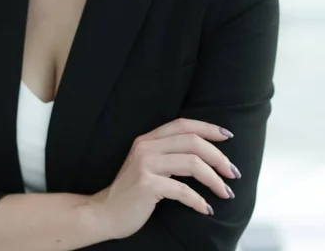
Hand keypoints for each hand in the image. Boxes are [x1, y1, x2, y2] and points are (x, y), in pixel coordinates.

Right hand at [88, 118, 239, 239]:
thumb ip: (167, 154)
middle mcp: (146, 147)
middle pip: (192, 141)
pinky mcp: (147, 185)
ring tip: (226, 192)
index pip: (182, 124)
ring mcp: (145, 165)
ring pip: (192, 163)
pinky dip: (199, 201)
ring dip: (214, 179)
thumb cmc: (132, 192)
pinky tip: (206, 209)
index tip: (228, 136)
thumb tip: (203, 155)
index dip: (207, 127)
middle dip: (218, 156)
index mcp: (148, 139)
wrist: (105, 212)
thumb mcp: (147, 165)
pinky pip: (182, 190)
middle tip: (233, 173)